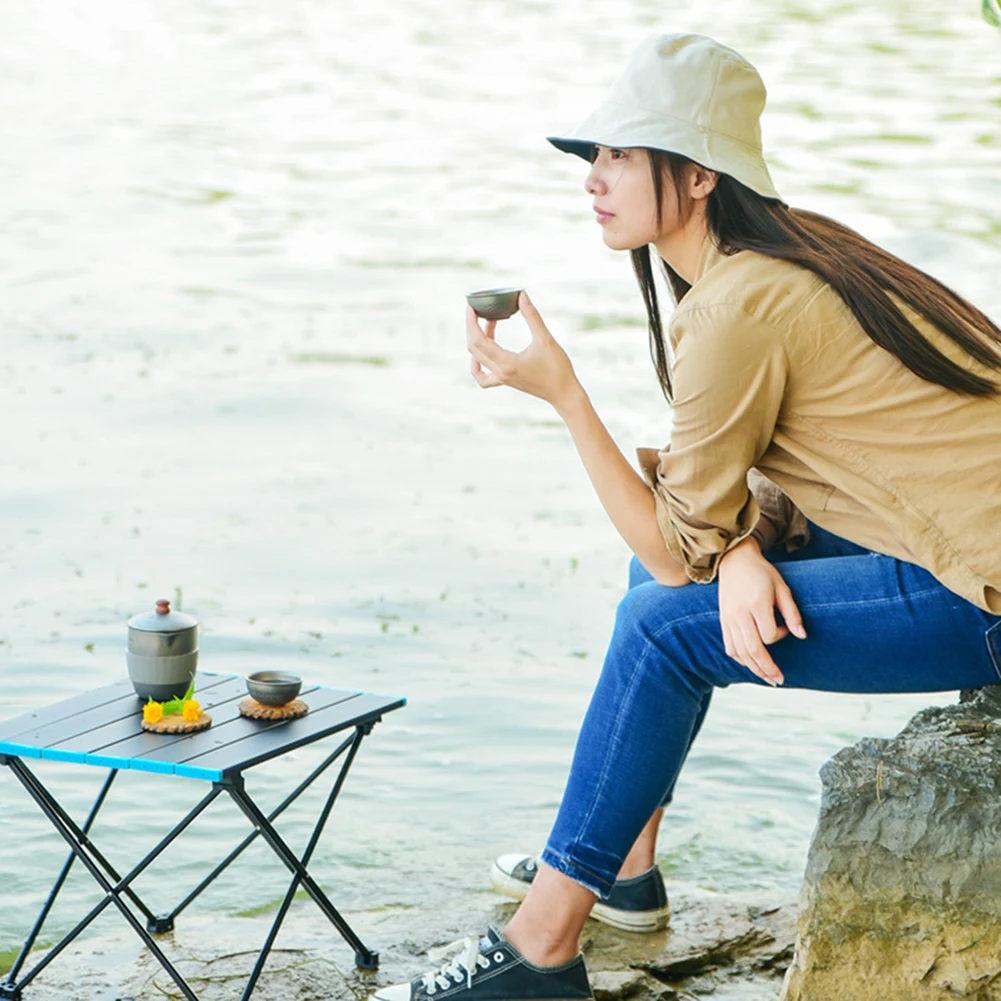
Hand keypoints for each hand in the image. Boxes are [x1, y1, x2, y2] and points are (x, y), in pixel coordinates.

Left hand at [466, 292, 580, 411]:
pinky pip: (484, 377)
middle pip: (474, 348)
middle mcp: (500, 372)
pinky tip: (483, 353)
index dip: (472, 321)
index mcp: (507, 363)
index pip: (479, 340)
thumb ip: (532, 316)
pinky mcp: (506, 381)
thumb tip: (522, 295)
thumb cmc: (558, 368)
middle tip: (477, 310)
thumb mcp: (546, 339)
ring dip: (477, 341)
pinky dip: (477, 365)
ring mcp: (502, 379)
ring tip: (487, 325)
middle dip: (472, 327)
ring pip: (478, 360)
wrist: (564, 393)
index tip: (471, 307)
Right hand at [717, 538, 805, 685]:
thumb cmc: (761, 573)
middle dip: (766, 667)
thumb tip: (802, 636)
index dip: (780, 636)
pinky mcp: (723, 621)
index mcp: (756, 604)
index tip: (785, 627)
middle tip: (778, 680)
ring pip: (739, 652)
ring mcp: (729, 619)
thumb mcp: (782, 588)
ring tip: (766, 678)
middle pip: (752, 649)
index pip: (769, 634)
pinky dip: (739, 658)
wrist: (734, 560)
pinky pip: (729, 646)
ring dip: (753, 668)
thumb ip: (791, 613)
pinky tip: (750, 663)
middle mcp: (740, 614)